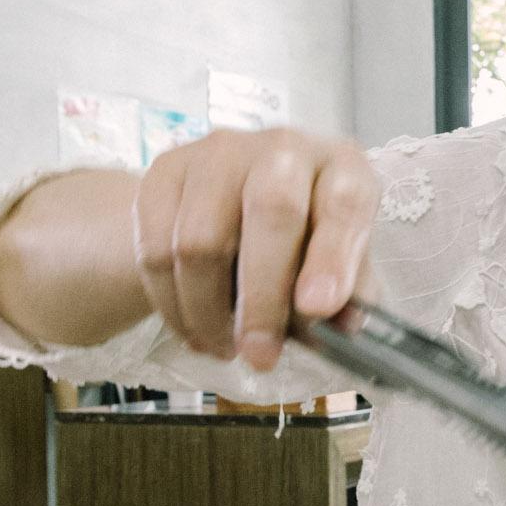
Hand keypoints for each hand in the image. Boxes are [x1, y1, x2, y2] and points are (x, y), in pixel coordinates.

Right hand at [132, 128, 381, 371]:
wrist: (236, 207)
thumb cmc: (306, 242)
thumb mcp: (342, 267)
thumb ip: (349, 298)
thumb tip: (345, 330)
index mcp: (342, 168)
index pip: (344, 203)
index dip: (332, 256)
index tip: (318, 309)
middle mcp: (283, 148)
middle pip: (270, 212)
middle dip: (263, 299)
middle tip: (260, 357)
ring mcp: (219, 153)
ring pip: (200, 241)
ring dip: (209, 313)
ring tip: (226, 349)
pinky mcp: (166, 171)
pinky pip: (156, 249)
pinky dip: (172, 305)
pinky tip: (195, 330)